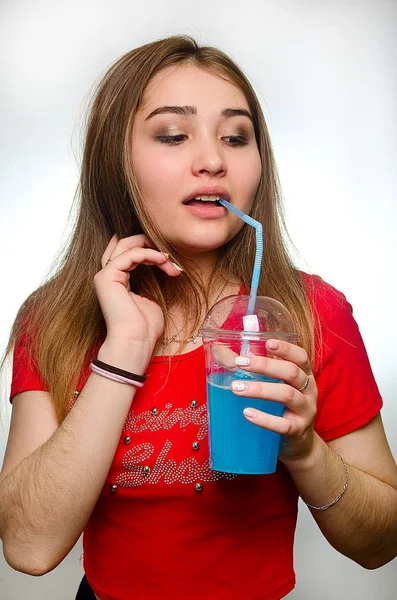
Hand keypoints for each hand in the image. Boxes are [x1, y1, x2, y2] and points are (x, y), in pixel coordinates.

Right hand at [94, 233, 181, 349]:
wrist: (135, 342)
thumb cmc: (145, 327)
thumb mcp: (151, 296)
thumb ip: (150, 278)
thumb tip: (164, 262)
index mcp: (117, 280)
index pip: (127, 251)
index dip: (147, 247)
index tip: (169, 258)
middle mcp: (107, 275)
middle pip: (125, 243)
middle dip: (148, 243)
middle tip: (169, 253)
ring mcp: (105, 275)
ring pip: (126, 244)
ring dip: (152, 249)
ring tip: (169, 260)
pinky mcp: (107, 277)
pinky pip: (129, 254)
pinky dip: (148, 253)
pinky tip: (162, 260)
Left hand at [230, 339, 316, 463]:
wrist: (300, 445)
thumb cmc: (283, 409)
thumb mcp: (276, 387)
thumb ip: (255, 369)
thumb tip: (220, 351)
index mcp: (305, 376)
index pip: (301, 357)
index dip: (286, 348)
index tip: (268, 343)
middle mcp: (309, 391)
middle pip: (291, 373)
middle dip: (265, 366)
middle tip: (241, 363)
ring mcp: (305, 411)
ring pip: (286, 395)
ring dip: (259, 389)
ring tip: (236, 388)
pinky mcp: (298, 431)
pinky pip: (282, 425)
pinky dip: (264, 418)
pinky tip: (247, 413)